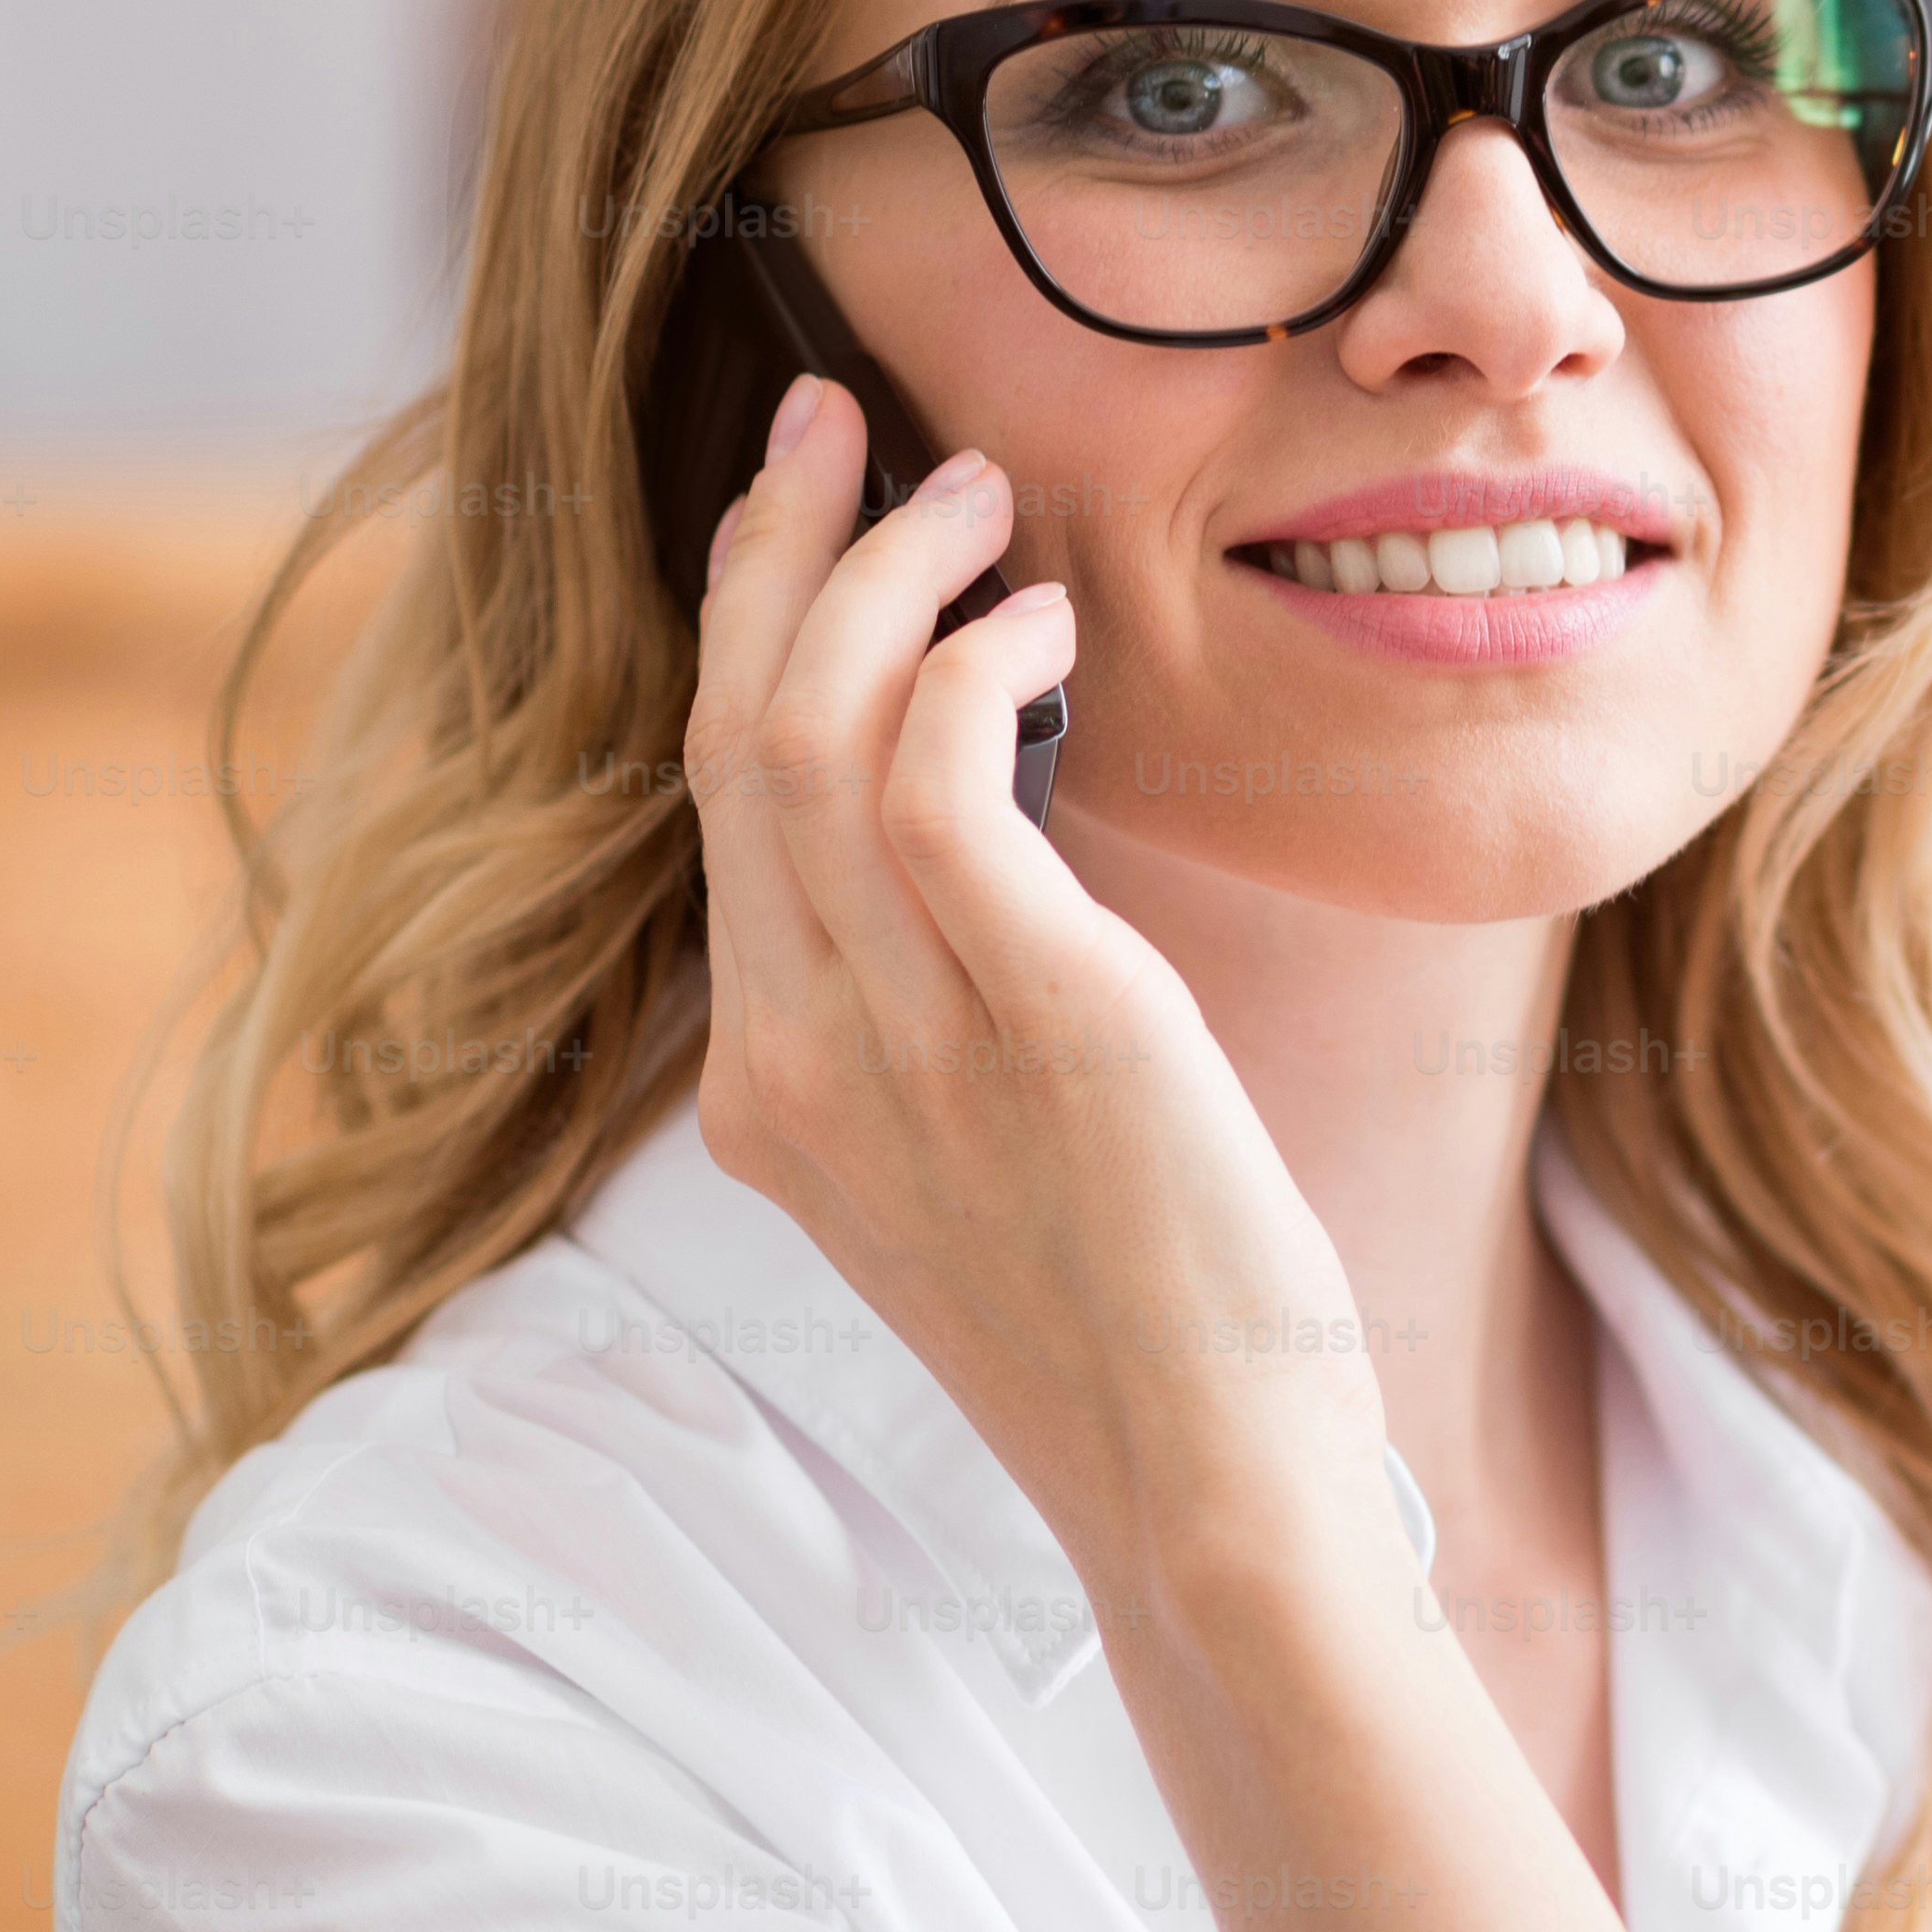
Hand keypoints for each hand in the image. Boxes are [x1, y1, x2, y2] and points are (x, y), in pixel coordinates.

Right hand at [682, 380, 1388, 1595]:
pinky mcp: (1050, 1026)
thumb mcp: (986, 1177)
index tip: (808, 511)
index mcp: (774, 1097)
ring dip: (889, 574)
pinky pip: (939, 786)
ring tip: (975, 498)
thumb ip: (940, 1030)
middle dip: (782, 549)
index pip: (716, 807)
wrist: (1214, 1504)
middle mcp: (804, 1061)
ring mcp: (908, 1046)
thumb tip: (980, 856)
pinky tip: (1046, 632)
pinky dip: (974, 668)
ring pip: (811, 731)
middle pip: (734, 735)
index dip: (748, 628)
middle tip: (853, 427)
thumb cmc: (1141, 1340)